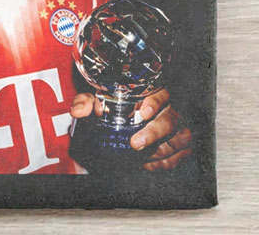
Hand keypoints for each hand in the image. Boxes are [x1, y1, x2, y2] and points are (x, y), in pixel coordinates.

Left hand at [70, 88, 191, 171]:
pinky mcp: (180, 146)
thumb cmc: (114, 108)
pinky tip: (148, 164)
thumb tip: (78, 111)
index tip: (144, 112)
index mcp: (152, 94)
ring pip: (178, 140)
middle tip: (136, 144)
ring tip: (141, 157)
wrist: (123, 125)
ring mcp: (176, 128)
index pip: (161, 94)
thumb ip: (86, 102)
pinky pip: (178, 156)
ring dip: (159, 151)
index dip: (155, 103)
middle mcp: (167, 110)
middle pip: (170, 120)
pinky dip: (164, 163)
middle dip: (154, 133)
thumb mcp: (98, 102)